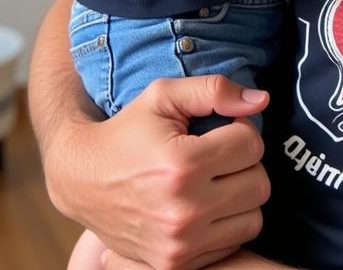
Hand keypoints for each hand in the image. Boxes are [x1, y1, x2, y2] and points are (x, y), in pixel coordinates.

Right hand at [44, 75, 268, 269]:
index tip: (220, 130)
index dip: (240, 130)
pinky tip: (206, 206)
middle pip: (259, 183)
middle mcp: (183, 210)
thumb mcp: (163, 96)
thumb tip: (261, 100)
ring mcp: (179, 244)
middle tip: (219, 157)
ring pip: (253, 218)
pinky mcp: (174, 264)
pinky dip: (228, 224)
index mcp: (182, 165)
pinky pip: (233, 244)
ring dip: (241, 196)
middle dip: (244, 164)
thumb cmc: (126, 132)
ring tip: (215, 181)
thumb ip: (215, 90)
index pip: (251, 144)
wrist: (80, 180)